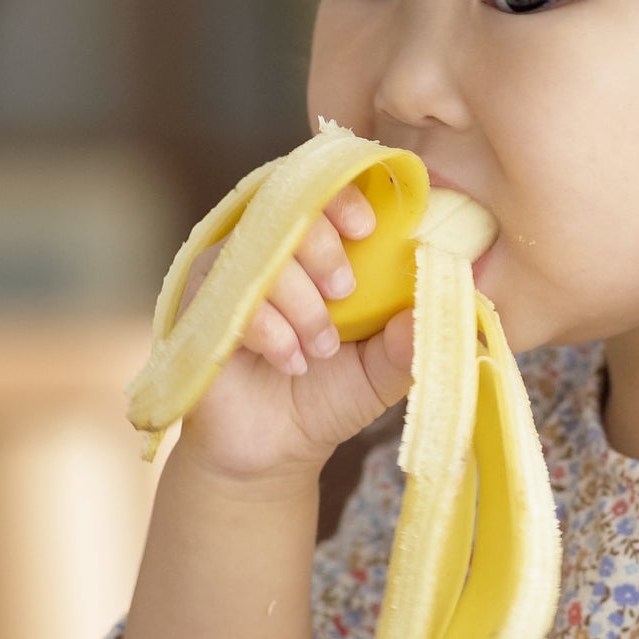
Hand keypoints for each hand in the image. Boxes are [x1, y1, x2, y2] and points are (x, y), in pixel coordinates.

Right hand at [172, 181, 415, 485]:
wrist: (273, 450)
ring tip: (319, 350)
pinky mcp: (202, 305)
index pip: (323, 188)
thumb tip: (436, 305)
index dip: (344, 196)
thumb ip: (408, 341)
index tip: (368, 230)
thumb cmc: (327, 395)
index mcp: (317, 249)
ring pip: (267, 254)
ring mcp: (232, 273)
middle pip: (292, 209)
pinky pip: (238, 295)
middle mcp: (271, 248)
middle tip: (343, 296)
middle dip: (325, 252)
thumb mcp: (381, 371)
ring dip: (303, 305)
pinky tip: (289, 361)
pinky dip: (273, 330)